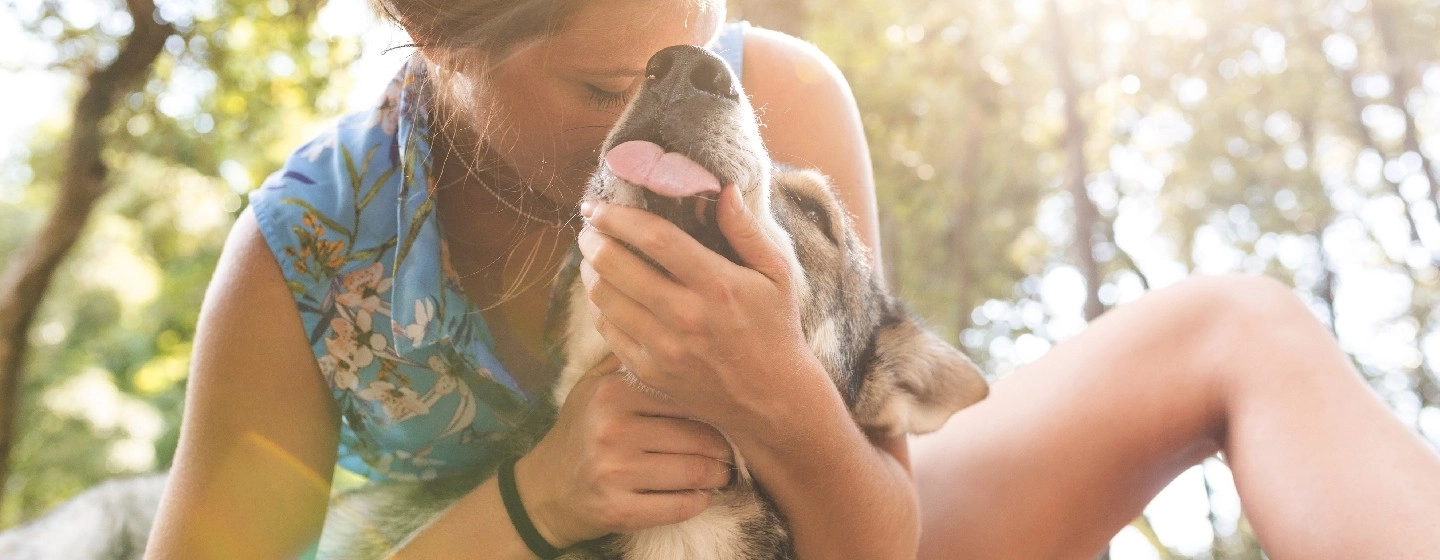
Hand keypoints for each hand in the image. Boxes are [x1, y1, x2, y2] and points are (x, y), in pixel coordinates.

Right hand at [515, 355, 734, 546]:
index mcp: (612, 394)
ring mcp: (615, 473)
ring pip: (696, 473)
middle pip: (698, 437)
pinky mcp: (619, 511)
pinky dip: (699, 502)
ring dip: (718, 477)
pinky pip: (681, 507)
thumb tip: (668, 329)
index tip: (723, 417)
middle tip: (729, 451)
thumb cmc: (580, 431)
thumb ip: (627, 358)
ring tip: (722, 473)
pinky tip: (701, 496)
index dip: (712, 409)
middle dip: (723, 448)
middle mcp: (612, 431)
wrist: (544, 489)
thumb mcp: (592, 386)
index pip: (686, 397)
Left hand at [576, 185, 822, 430]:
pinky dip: (600, 305)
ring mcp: (664, 348)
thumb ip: (746, 230)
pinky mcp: (650, 372)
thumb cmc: (775, 329)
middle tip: (589, 226)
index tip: (599, 205)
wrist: (772, 399)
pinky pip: (608, 330)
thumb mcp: (777, 275)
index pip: (655, 238)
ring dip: (590, 270)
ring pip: (604, 297)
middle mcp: (686, 316)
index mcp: (718, 285)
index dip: (619, 216)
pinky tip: (606, 292)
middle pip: (617, 265)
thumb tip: (723, 188)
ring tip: (593, 255)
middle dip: (593, 238)